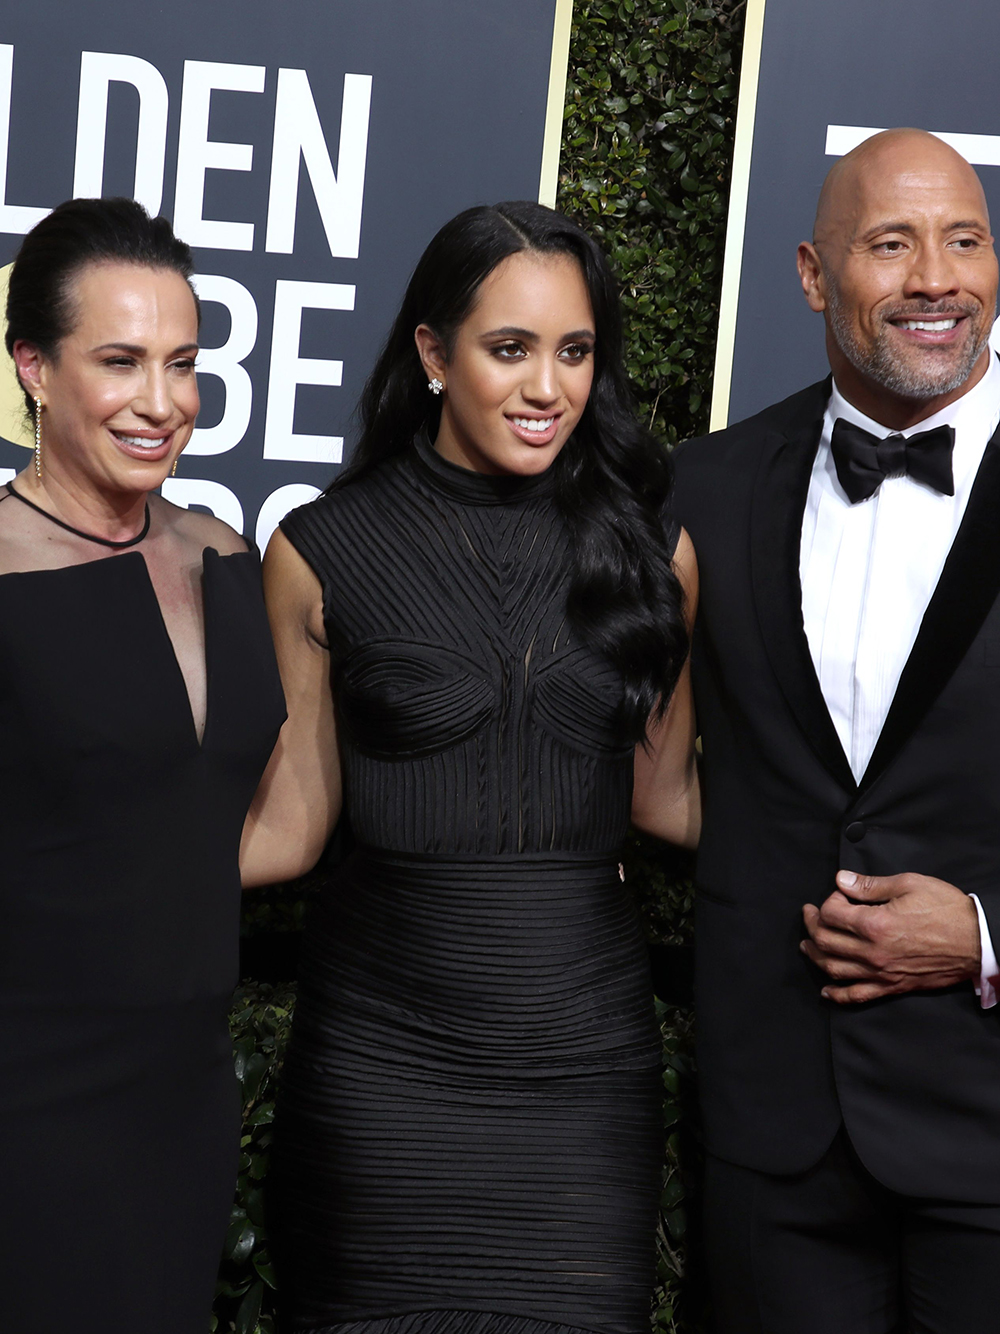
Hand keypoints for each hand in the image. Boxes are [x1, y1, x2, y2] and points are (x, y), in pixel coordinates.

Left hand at [801, 871, 980, 1003]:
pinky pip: (857, 995)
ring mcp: (881, 972)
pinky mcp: (892, 986)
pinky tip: (826, 990)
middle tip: (810, 913)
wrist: (977, 941)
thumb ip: (870, 885)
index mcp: (875, 924)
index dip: (829, 899)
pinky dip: (837, 994)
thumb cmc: (947, 910)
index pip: (831, 913)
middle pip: (825, 941)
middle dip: (812, 924)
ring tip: (807, 945)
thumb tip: (842, 880)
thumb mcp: (909, 884)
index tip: (839, 893)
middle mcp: (873, 952)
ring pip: (834, 968)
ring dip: (815, 956)